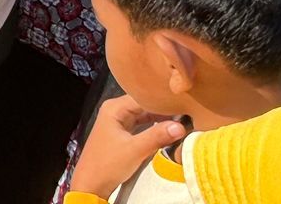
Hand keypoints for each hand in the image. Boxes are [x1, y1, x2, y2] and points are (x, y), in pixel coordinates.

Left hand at [70, 94, 189, 198]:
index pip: (144, 97)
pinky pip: (141, 125)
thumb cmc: (109, 164)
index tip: (185, 103)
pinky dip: (154, 127)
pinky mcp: (122, 133)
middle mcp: (116, 110)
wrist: (91, 183)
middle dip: (164, 109)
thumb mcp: (135, 150)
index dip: (164, 100)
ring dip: (161, 119)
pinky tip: (169, 129)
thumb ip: (157, 136)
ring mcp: (118, 121)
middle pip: (145, 105)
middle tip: (188, 112)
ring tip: (184, 119)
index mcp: (115, 108)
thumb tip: (181, 126)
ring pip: (144, 115)